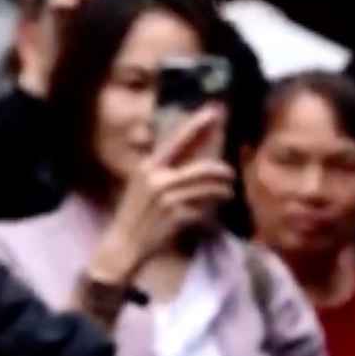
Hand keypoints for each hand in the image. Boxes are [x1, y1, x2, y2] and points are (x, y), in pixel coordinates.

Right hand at [90, 105, 233, 281]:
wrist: (124, 243)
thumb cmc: (137, 211)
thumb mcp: (145, 183)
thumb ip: (167, 168)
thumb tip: (195, 151)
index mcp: (149, 166)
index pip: (178, 140)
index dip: (197, 125)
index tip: (215, 112)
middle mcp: (157, 179)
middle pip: (204, 168)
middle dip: (222, 171)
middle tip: (230, 174)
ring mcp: (167, 198)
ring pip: (209, 189)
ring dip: (222, 191)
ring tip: (226, 193)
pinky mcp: (176, 217)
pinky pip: (204, 209)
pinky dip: (210, 210)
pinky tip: (209, 212)